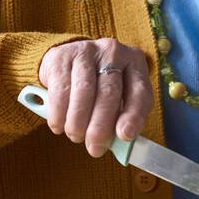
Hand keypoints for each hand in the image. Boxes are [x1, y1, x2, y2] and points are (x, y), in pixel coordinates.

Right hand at [38, 39, 152, 156]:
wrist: (68, 62)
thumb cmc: (99, 85)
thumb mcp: (119, 96)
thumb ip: (122, 118)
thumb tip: (121, 142)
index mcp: (135, 62)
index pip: (140, 91)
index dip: (133, 115)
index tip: (125, 136)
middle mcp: (113, 52)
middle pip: (109, 93)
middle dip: (101, 126)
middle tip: (94, 147)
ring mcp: (86, 51)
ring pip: (84, 92)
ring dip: (78, 122)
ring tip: (76, 136)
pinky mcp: (61, 56)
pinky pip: (60, 90)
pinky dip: (59, 113)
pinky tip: (59, 125)